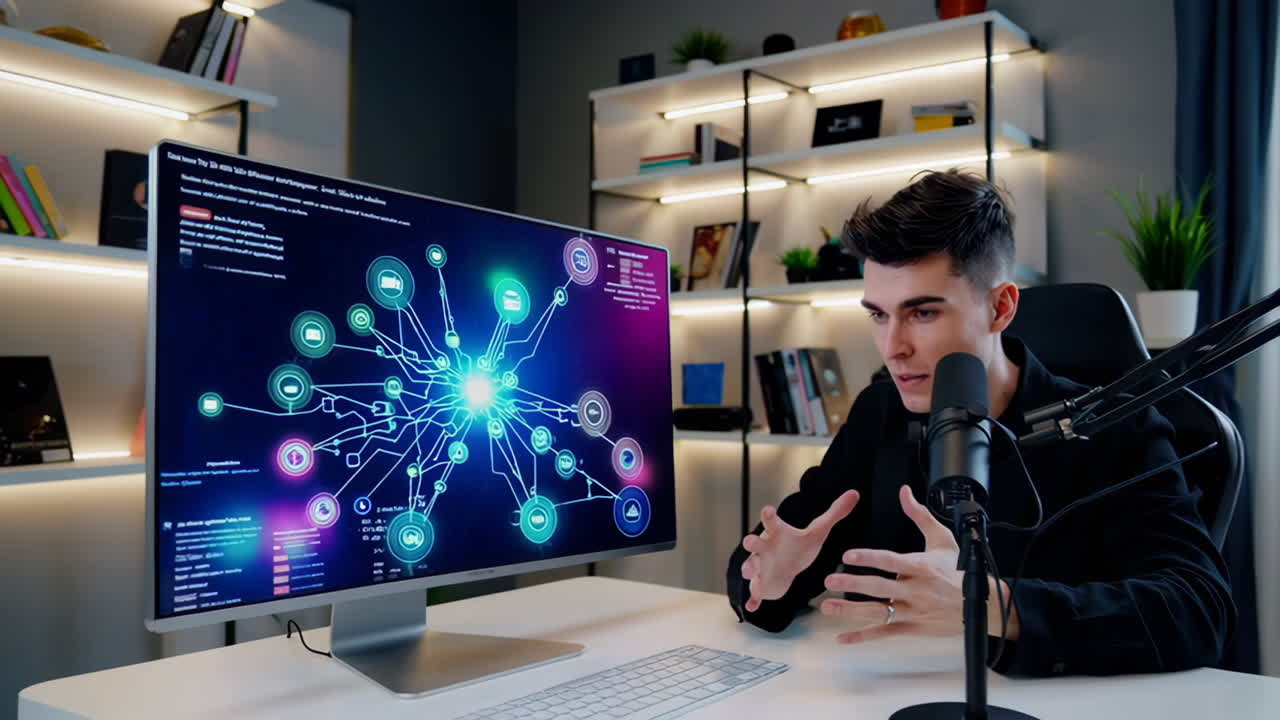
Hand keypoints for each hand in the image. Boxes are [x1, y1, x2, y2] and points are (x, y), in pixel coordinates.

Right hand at [740, 490, 859, 612]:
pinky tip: (752, 606)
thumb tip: (855, 493)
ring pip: (751, 565)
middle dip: (751, 542)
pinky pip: (756, 592)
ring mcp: (760, 566)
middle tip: (749, 541)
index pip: (772, 521)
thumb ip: (835, 512)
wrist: (788, 566)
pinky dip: (754, 599)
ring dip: (749, 568)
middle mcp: (765, 547)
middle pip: (755, 542)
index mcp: (778, 533)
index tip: (768, 510)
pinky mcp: (761, 584)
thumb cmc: (800, 546)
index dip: (769, 515)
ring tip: (749, 573)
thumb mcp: (819, 531)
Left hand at [820, 485, 1018, 643]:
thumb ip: (920, 516)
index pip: (891, 561)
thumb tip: (905, 493)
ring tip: (828, 606)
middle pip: (880, 587)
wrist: (982, 604)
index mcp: (921, 567)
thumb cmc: (959, 570)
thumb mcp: (942, 539)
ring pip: (879, 613)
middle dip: (852, 585)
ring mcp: (914, 612)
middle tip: (829, 580)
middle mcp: (916, 591)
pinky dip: (863, 637)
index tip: (847, 556)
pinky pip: (885, 633)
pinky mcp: (913, 628)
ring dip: (851, 611)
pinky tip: (843, 637)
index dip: (868, 558)